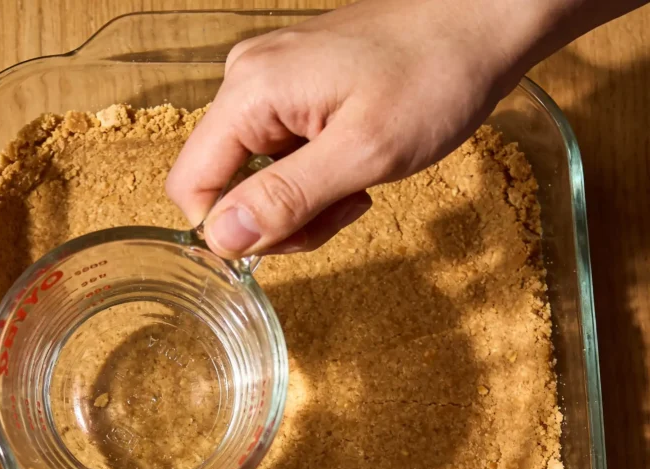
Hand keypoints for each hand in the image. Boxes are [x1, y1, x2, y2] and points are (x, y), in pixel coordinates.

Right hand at [166, 0, 551, 255]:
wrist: (481, 23)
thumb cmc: (433, 77)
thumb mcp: (362, 153)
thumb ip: (286, 198)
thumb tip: (221, 240)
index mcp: (250, 92)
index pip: (192, 186)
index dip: (233, 231)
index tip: (293, 236)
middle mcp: (247, 83)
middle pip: (226, 188)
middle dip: (281, 220)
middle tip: (343, 209)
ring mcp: (271, 86)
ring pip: (258, 179)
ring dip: (305, 205)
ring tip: (358, 185)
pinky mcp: (296, 93)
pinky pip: (283, 159)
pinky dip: (316, 180)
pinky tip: (356, 168)